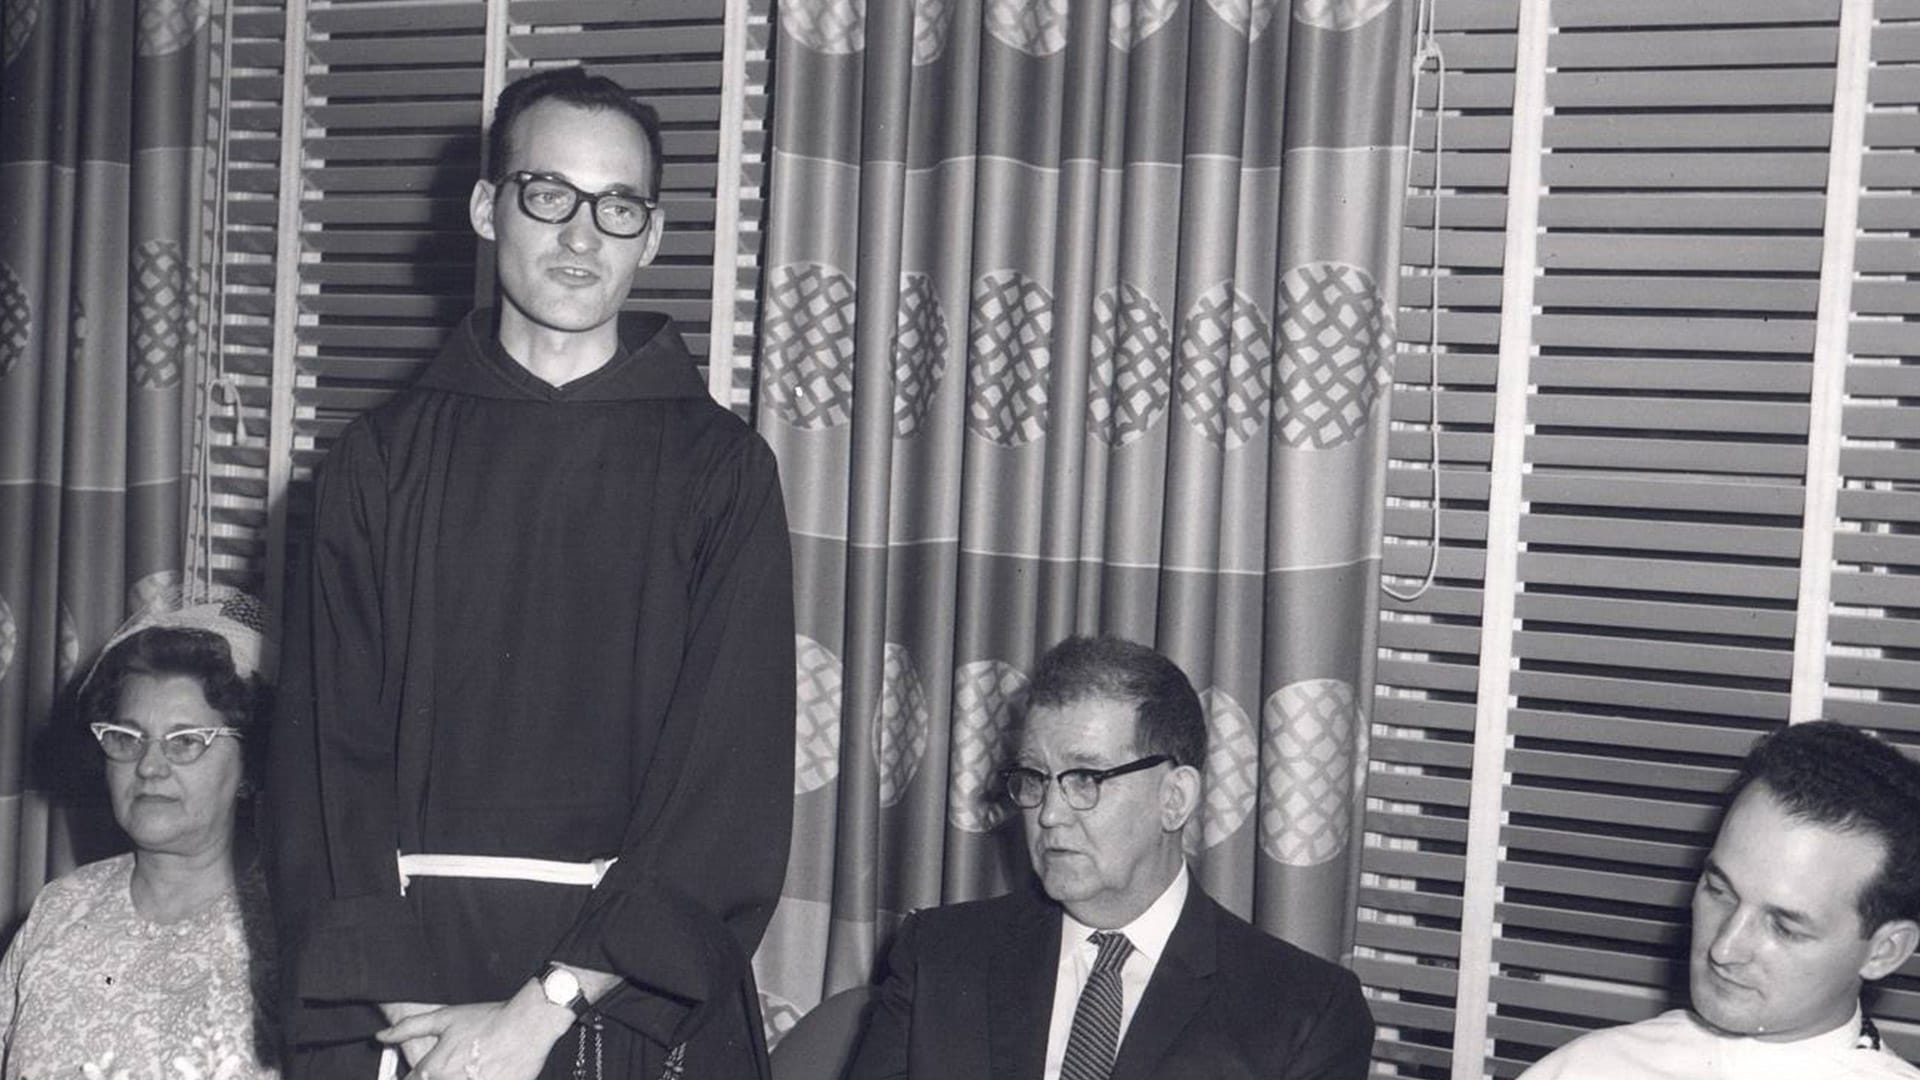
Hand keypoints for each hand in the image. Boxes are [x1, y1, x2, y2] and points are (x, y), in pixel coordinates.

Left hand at [376, 983, 571, 1079]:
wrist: (526, 1026)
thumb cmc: (488, 1020)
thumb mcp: (445, 1018)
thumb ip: (408, 1028)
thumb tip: (381, 1036)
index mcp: (431, 1070)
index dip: (407, 1079)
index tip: (415, 1074)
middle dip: (434, 1078)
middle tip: (450, 1067)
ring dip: (453, 1079)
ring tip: (466, 1068)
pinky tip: (479, 1073)